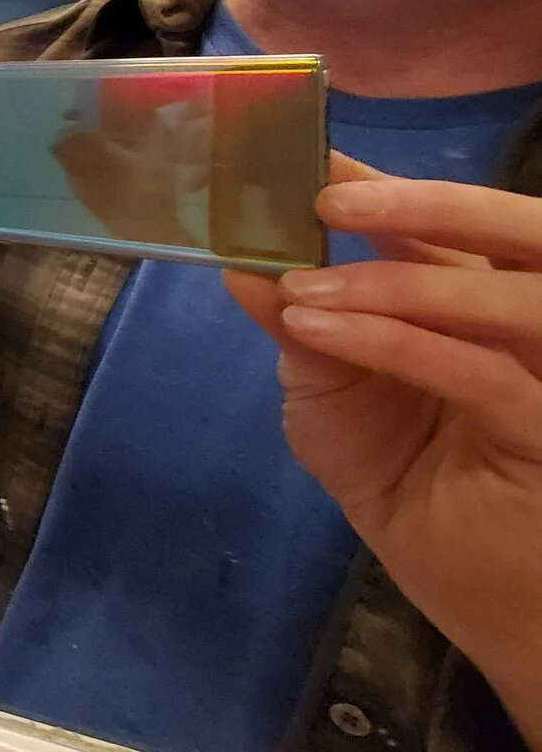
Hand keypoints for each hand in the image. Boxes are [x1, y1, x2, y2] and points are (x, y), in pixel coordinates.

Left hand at [224, 155, 541, 736]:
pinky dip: (403, 344)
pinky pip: (489, 376)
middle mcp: (533, 322)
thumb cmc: (414, 488)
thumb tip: (240, 253)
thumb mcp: (329, 395)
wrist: (475, 600)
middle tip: (325, 195)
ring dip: (399, 283)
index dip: (385, 183)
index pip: (452, 221)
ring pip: (510, 296)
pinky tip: (329, 332)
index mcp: (487, 297)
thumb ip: (299, 325)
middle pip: (516, 229)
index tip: (299, 151)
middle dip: (424, 202)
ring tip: (306, 289)